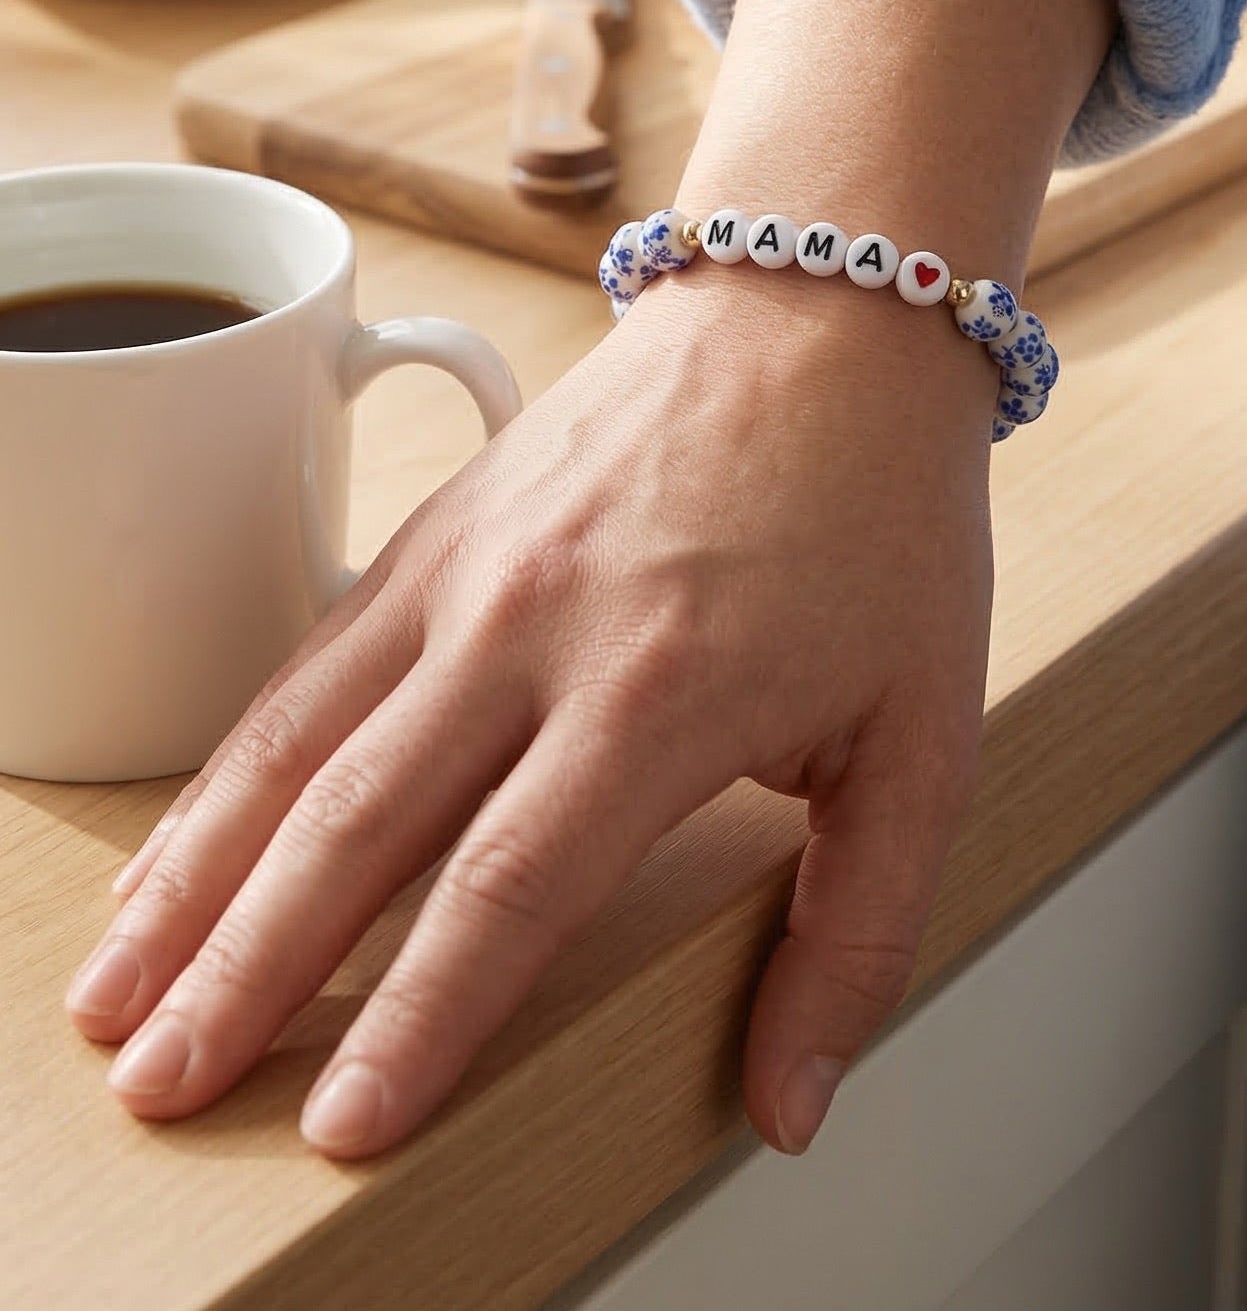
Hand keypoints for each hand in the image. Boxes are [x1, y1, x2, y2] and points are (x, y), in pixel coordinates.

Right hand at [67, 269, 998, 1157]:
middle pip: (356, 827)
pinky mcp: (436, 530)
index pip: (507, 891)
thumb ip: (861, 932)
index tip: (345, 1124)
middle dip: (249, 975)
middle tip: (164, 1085)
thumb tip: (791, 1103)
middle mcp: (534, 629)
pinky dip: (233, 767)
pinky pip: (308, 666)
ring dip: (196, 879)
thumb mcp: (925, 739)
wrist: (823, 325)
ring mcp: (467, 570)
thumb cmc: (883, 526)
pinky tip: (189, 843)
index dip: (416, 1022)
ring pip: (294, 745)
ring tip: (119, 992)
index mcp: (663, 695)